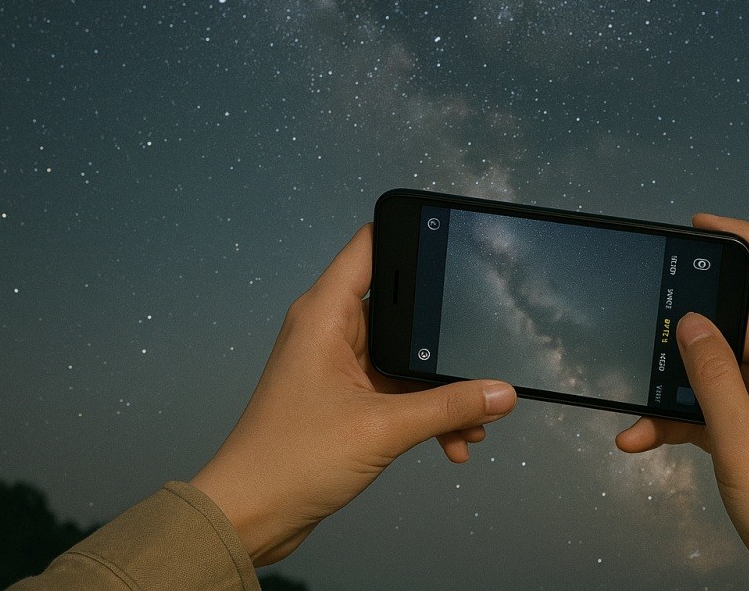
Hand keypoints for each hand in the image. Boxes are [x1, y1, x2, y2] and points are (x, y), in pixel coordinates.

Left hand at [191, 224, 516, 565]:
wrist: (249, 515)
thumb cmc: (289, 461)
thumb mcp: (384, 428)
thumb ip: (448, 406)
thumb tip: (499, 393)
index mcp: (326, 314)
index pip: (372, 245)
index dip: (410, 234)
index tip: (453, 240)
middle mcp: (330, 330)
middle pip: (403, 307)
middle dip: (444, 336)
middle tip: (482, 353)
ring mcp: (338, 365)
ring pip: (406, 357)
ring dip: (440, 386)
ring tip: (475, 418)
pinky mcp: (345, 397)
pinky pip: (398, 389)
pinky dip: (426, 410)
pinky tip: (453, 439)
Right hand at [616, 215, 748, 590]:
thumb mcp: (744, 443)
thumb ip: (713, 377)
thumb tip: (690, 324)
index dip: (747, 241)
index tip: (704, 224)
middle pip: (745, 328)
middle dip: (694, 340)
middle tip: (650, 338)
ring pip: (727, 372)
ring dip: (682, 391)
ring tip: (640, 409)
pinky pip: (725, 407)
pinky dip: (688, 419)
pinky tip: (646, 435)